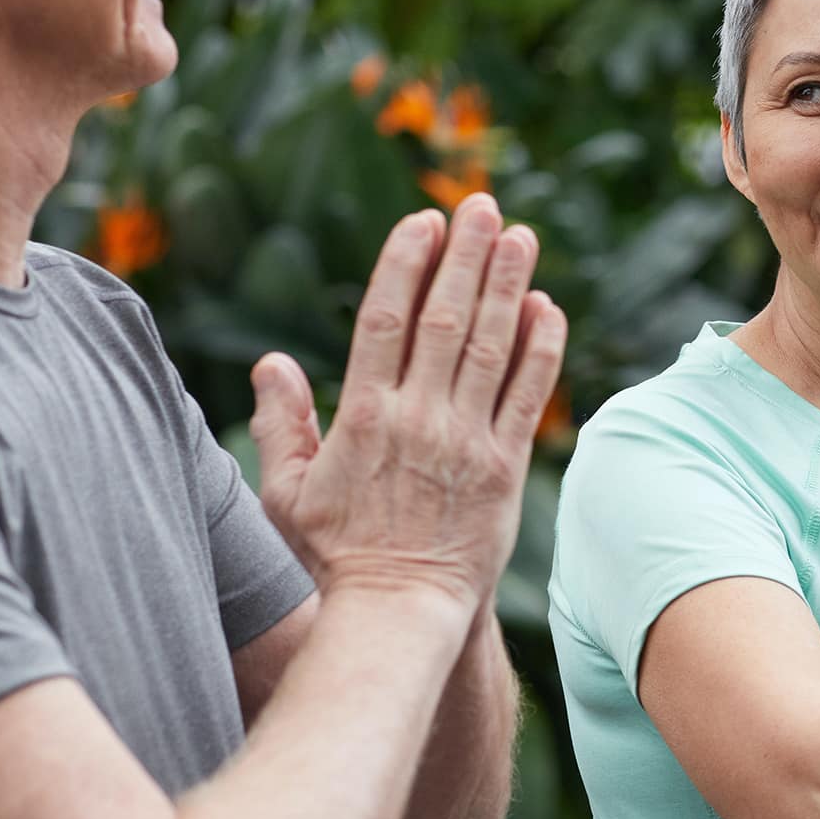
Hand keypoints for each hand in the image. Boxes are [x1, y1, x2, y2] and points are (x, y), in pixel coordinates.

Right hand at [248, 195, 567, 609]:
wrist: (398, 613)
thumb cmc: (335, 556)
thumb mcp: (286, 492)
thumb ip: (282, 423)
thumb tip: (271, 362)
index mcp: (363, 416)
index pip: (385, 320)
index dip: (406, 264)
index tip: (423, 223)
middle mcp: (418, 419)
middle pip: (444, 319)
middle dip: (465, 256)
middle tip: (483, 204)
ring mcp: (466, 442)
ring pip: (490, 347)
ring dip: (507, 286)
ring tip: (521, 236)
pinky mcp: (505, 468)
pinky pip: (526, 398)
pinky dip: (540, 350)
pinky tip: (548, 308)